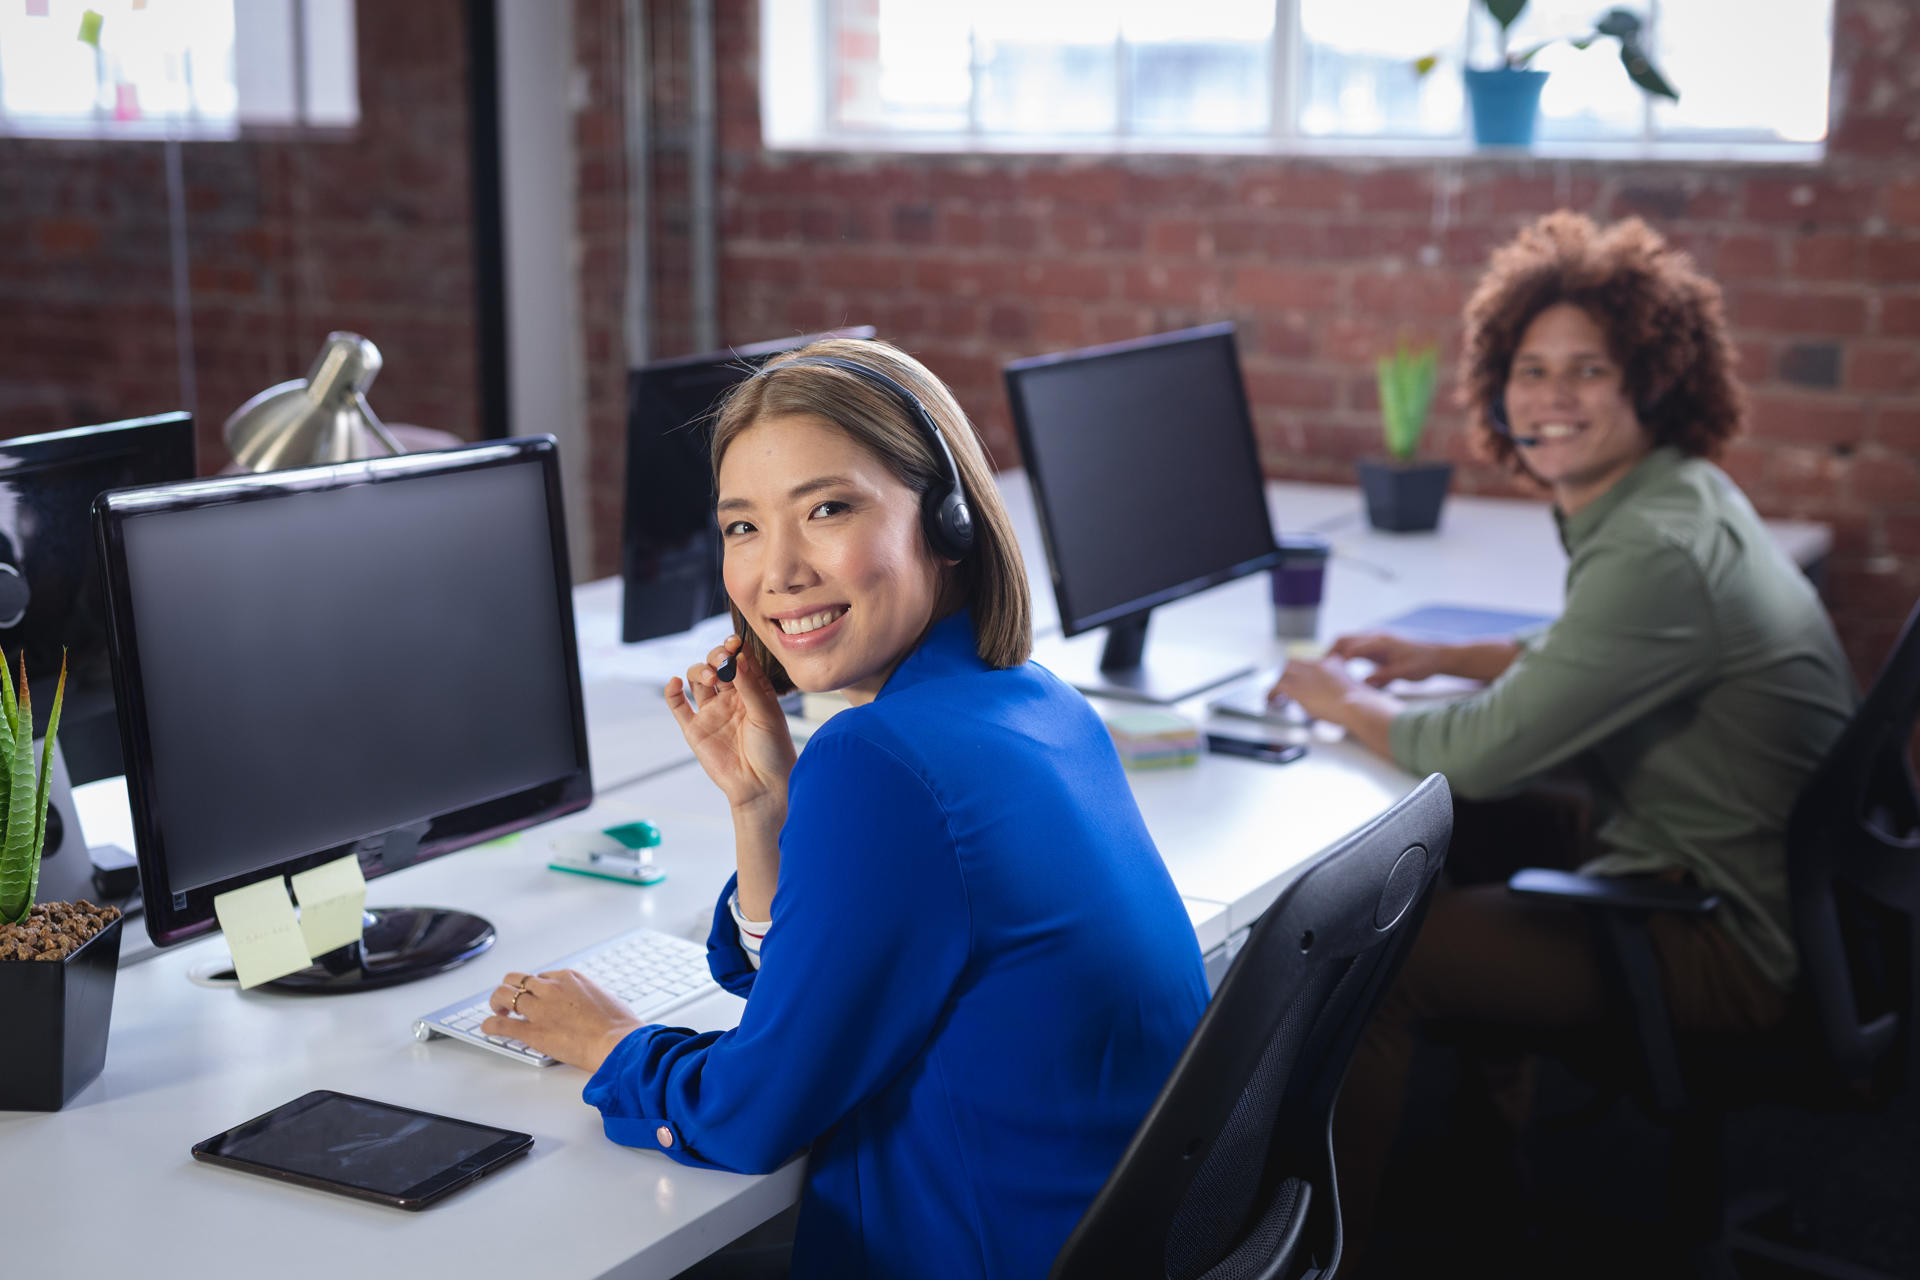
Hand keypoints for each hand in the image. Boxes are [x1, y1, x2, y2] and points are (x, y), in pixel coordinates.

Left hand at [481, 969, 644, 1072]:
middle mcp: (550, 988)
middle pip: (517, 979)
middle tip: (510, 1000)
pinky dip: (490, 1025)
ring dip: (498, 1003)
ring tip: (498, 1011)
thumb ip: (585, 997)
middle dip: (511, 988)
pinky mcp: (532, 1032)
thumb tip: (583, 1004)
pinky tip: (488, 1027)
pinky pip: (501, 1025)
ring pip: (504, 995)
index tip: (537, 998)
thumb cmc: (618, 1024)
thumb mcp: (602, 997)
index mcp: (568, 978)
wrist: (617, 1041)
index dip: (537, 989)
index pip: (542, 976)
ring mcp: (539, 1009)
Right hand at [664, 636, 796, 819]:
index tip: (733, 642)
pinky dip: (672, 691)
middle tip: (722, 661)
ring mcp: (712, 712)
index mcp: (754, 690)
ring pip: (697, 680)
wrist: (761, 786)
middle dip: (716, 657)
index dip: (735, 648)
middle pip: (716, 665)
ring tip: (710, 677)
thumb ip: (750, 686)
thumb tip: (737, 658)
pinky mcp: (695, 729)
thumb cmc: (773, 751)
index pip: (740, 659)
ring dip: (699, 671)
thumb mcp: (767, 714)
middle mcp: (731, 697)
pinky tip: (674, 683)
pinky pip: (678, 705)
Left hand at [1272, 655, 1366, 723]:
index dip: (1300, 671)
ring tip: (1275, 697)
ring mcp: (1306, 676)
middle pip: (1292, 663)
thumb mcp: (1356, 687)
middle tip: (1283, 688)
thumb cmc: (1362, 703)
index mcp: (1330, 663)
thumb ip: (1343, 686)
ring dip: (1277, 685)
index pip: (1308, 662)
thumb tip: (1339, 695)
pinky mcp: (1297, 689)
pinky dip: (1271, 693)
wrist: (1358, 706)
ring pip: (1282, 673)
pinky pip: (1276, 686)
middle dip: (1286, 675)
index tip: (1298, 681)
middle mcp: (1316, 666)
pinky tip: (1271, 701)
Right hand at [1328, 631, 1443, 687]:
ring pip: (1348, 641)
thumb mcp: (1403, 673)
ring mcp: (1376, 638)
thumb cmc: (1423, 663)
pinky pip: (1355, 645)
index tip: (1325, 673)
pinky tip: (1343, 668)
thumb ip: (1383, 677)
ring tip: (1327, 671)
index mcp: (1380, 642)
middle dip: (1330, 654)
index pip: (1350, 648)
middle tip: (1321, 671)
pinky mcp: (1377, 644)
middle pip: (1343, 640)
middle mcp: (1375, 636)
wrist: (1438, 655)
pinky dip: (1345, 654)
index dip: (1335, 660)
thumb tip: (1363, 684)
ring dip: (1336, 653)